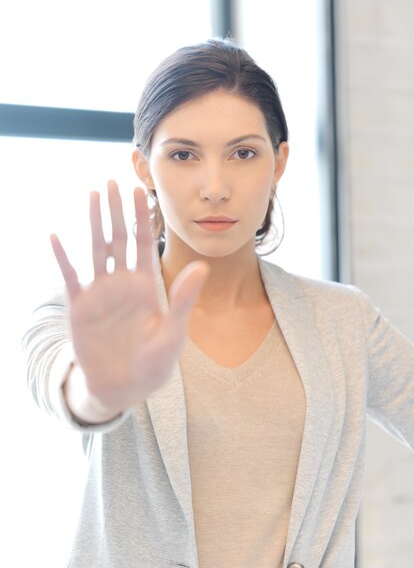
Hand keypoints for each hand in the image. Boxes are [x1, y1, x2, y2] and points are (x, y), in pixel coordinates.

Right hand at [51, 180, 207, 421]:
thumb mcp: (173, 331)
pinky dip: (63, 257)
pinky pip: (70, 276)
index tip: (140, 191)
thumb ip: (184, 298)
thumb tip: (203, 265)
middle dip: (116, 210)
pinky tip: (55, 237)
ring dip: (93, 222)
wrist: (125, 386)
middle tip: (112, 181)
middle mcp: (123, 281)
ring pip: (96, 248)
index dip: (141, 217)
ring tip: (92, 196)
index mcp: (146, 284)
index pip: (144, 242)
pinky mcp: (80, 307)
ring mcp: (100, 292)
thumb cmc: (154, 362)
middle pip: (118, 237)